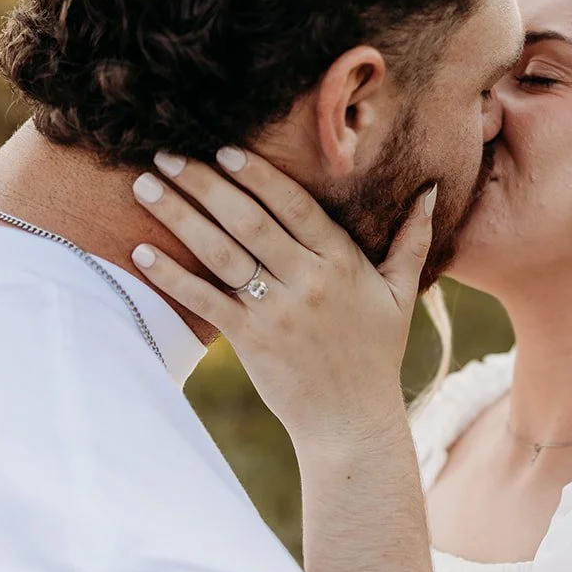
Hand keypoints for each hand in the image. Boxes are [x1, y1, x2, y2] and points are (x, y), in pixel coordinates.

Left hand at [130, 149, 434, 448]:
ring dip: (178, 216)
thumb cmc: (375, 354)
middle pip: (247, 220)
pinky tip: (140, 251)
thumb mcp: (400, 294)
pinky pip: (204, 301)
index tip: (224, 149)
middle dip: (203, 183)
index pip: (294, 205)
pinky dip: (171, 276)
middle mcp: (307, 281)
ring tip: (144, 186)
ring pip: (220, 253)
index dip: (258, 175)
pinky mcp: (250, 341)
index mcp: (341, 262)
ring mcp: (276, 311)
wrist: (352, 422)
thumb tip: (432, 191)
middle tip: (165, 154)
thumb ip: (412, 240)